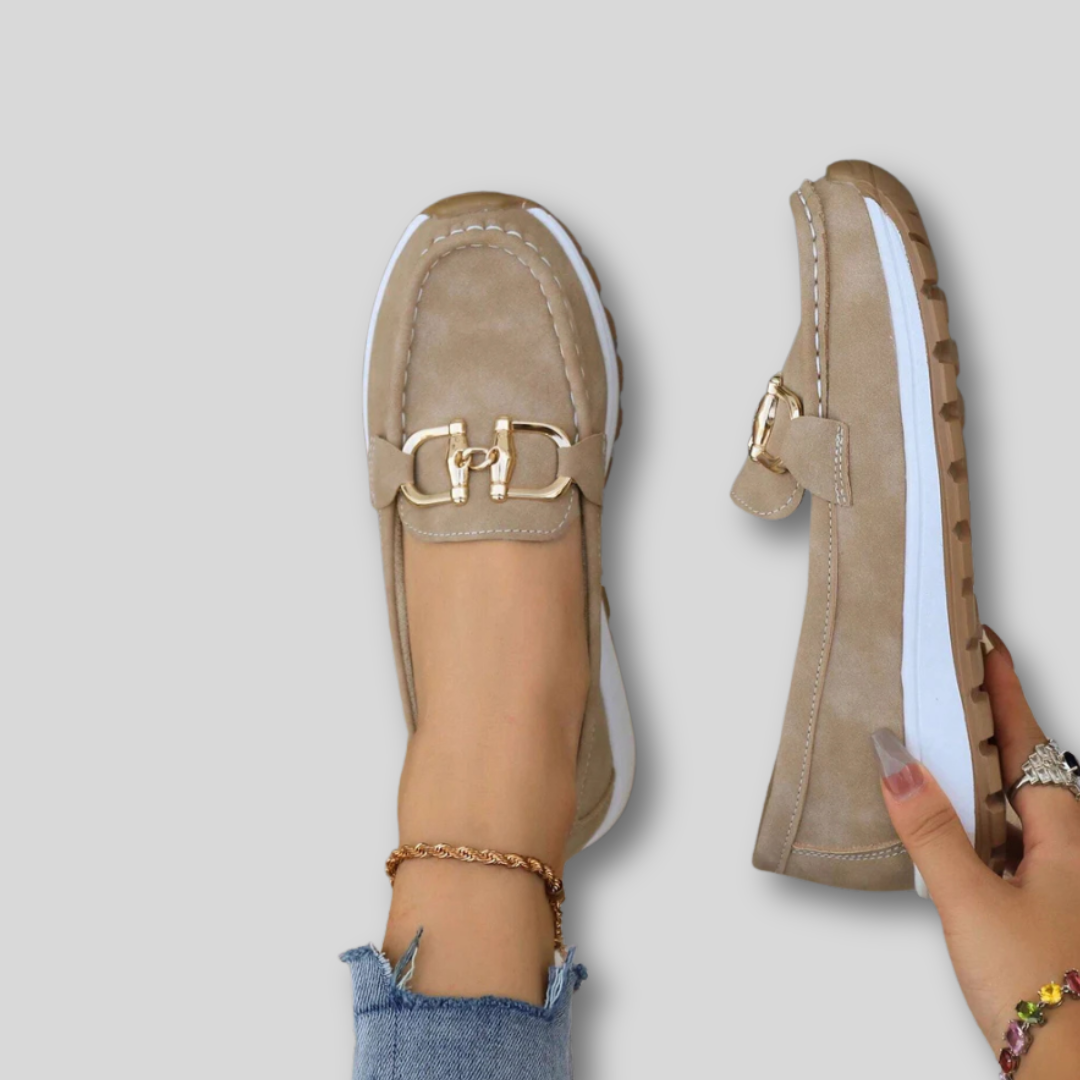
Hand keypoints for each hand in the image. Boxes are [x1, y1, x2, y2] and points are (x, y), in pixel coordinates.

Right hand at [872, 628, 1079, 1075]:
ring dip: (976, 768)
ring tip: (932, 740)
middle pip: (1023, 764)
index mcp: (1065, 832)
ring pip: (1012, 803)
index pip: (1027, 739)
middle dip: (987, 720)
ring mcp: (1057, 878)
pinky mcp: (1039, 906)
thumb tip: (894, 758)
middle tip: (946, 683)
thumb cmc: (1041, 988)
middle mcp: (1068, 847)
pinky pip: (1003, 838)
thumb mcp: (973, 900)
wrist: (1071, 1070)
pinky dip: (972, 814)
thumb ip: (931, 828)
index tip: (983, 641)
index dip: (1003, 687)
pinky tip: (943, 822)